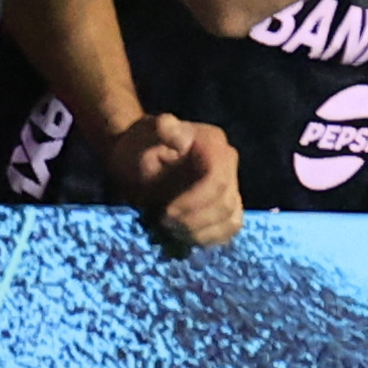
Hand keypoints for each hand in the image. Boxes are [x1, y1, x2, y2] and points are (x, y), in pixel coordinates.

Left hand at [103, 112, 243, 253]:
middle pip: (226, 203)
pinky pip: (229, 228)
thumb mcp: (145, 135)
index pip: (217, 180)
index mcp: (213, 143)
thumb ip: (161, 131)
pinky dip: (209, 238)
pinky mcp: (226, 206)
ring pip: (231, 219)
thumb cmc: (139, 146)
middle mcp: (228, 163)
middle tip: (164, 224)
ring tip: (171, 231)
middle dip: (194, 220)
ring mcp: (231, 185)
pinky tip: (185, 236)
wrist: (136, 159)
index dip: (195, 202)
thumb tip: (172, 129)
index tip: (166, 213)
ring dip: (200, 232)